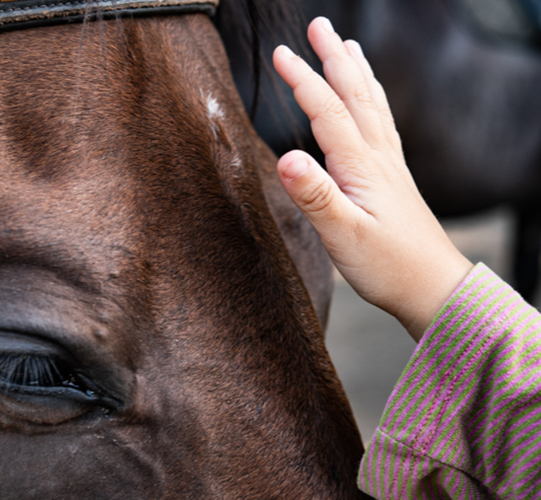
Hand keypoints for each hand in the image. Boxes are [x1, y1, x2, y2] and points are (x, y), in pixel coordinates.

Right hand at [272, 17, 471, 341]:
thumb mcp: (343, 236)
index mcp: (361, 166)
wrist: (433, 286)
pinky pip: (382, 124)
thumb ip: (315, 196)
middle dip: (334, 57)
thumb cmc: (387, 266)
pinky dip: (373, 99)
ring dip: (356, 71)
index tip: (280, 53)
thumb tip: (285, 157)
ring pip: (372, 105)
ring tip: (347, 45)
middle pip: (355, 95)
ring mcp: (389, 165)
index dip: (303, 80)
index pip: (327, 111)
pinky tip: (370, 99)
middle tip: (318, 26)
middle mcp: (378, 157)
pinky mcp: (393, 177)